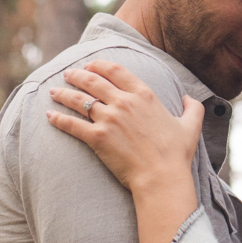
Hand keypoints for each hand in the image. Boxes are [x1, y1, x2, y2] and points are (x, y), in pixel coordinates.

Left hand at [48, 58, 204, 196]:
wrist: (161, 177)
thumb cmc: (176, 154)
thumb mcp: (190, 126)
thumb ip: (192, 108)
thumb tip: (190, 98)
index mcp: (144, 95)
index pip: (116, 71)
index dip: (100, 65)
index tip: (90, 65)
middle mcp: (124, 102)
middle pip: (93, 81)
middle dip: (77, 75)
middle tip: (67, 73)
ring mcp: (109, 119)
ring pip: (79, 100)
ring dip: (64, 93)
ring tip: (53, 90)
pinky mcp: (97, 138)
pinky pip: (72, 124)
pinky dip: (58, 119)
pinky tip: (49, 116)